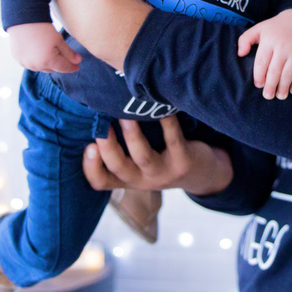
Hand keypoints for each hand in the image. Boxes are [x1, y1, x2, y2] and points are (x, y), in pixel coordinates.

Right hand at [8, 22, 81, 72]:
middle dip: (59, 65)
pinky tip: (38, 53)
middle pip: (52, 69)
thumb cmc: (42, 28)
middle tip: (65, 59)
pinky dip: (36, 60)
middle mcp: (36, 65)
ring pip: (41, 67)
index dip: (71, 67)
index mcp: (48, 61)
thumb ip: (69, 53)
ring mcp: (25, 63)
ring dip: (47, 63)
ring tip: (51, 55)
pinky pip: (30, 64)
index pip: (63, 68)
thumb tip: (78, 61)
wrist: (22, 19)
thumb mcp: (59, 40)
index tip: (77, 67)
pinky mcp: (18, 59)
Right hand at [83, 116, 232, 196]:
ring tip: (125, 116)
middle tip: (101, 126)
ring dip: (133, 137)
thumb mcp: (139, 161)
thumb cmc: (162, 158)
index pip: (101, 182)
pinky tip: (163, 109)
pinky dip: (168, 124)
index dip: (91, 168)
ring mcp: (164, 172)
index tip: (88, 146)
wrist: (203, 172)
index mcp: (127, 178)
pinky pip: (174, 141)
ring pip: (144, 157)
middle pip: (120, 168)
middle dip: (108, 148)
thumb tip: (95, 113)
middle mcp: (143, 179)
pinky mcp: (184, 161)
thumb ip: (120, 147)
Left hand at [236, 8, 291, 99]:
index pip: (262, 61)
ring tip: (280, 96)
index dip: (259, 75)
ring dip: (284, 87)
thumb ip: (245, 40)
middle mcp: (283, 46)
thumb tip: (240, 54)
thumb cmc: (274, 29)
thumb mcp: (258, 29)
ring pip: (289, 73)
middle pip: (275, 70)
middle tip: (267, 96)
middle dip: (271, 85)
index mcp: (269, 40)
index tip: (258, 85)